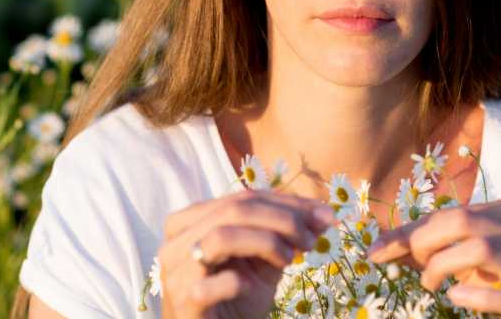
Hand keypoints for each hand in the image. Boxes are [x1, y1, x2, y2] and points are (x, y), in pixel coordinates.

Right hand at [158, 189, 336, 318]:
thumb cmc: (236, 301)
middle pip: (234, 210)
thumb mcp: (263, 262)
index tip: (325, 215)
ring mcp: (175, 272)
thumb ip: (284, 236)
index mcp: (192, 222)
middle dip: (284, 219)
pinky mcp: (182, 302)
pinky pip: (212, 283)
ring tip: (290, 260)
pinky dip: (238, 282)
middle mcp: (177, 242)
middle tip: (313, 238)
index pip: (243, 198)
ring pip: (221, 236)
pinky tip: (251, 287)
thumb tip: (324, 213)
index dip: (288, 203)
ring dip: (266, 243)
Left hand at [366, 199, 500, 318]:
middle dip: (424, 243)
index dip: (412, 231)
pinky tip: (457, 297)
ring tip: (432, 284)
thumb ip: (441, 243)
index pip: (454, 211)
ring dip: (441, 267)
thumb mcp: (482, 255)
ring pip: (479, 250)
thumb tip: (383, 244)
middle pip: (464, 222)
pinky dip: (471, 294)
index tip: (378, 251)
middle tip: (414, 267)